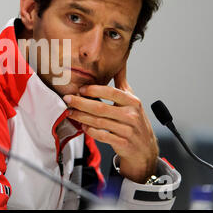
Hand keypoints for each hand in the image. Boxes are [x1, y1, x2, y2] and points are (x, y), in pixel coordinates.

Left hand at [63, 64, 158, 183]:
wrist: (145, 149)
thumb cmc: (135, 121)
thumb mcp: (133, 101)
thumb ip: (123, 84)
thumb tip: (119, 63)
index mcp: (133, 102)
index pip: (111, 92)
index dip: (94, 90)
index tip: (80, 89)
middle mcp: (131, 115)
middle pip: (101, 107)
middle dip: (81, 103)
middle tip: (68, 99)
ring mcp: (127, 130)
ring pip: (99, 122)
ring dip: (81, 117)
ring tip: (71, 112)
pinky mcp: (122, 143)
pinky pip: (102, 136)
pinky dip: (90, 131)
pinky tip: (83, 126)